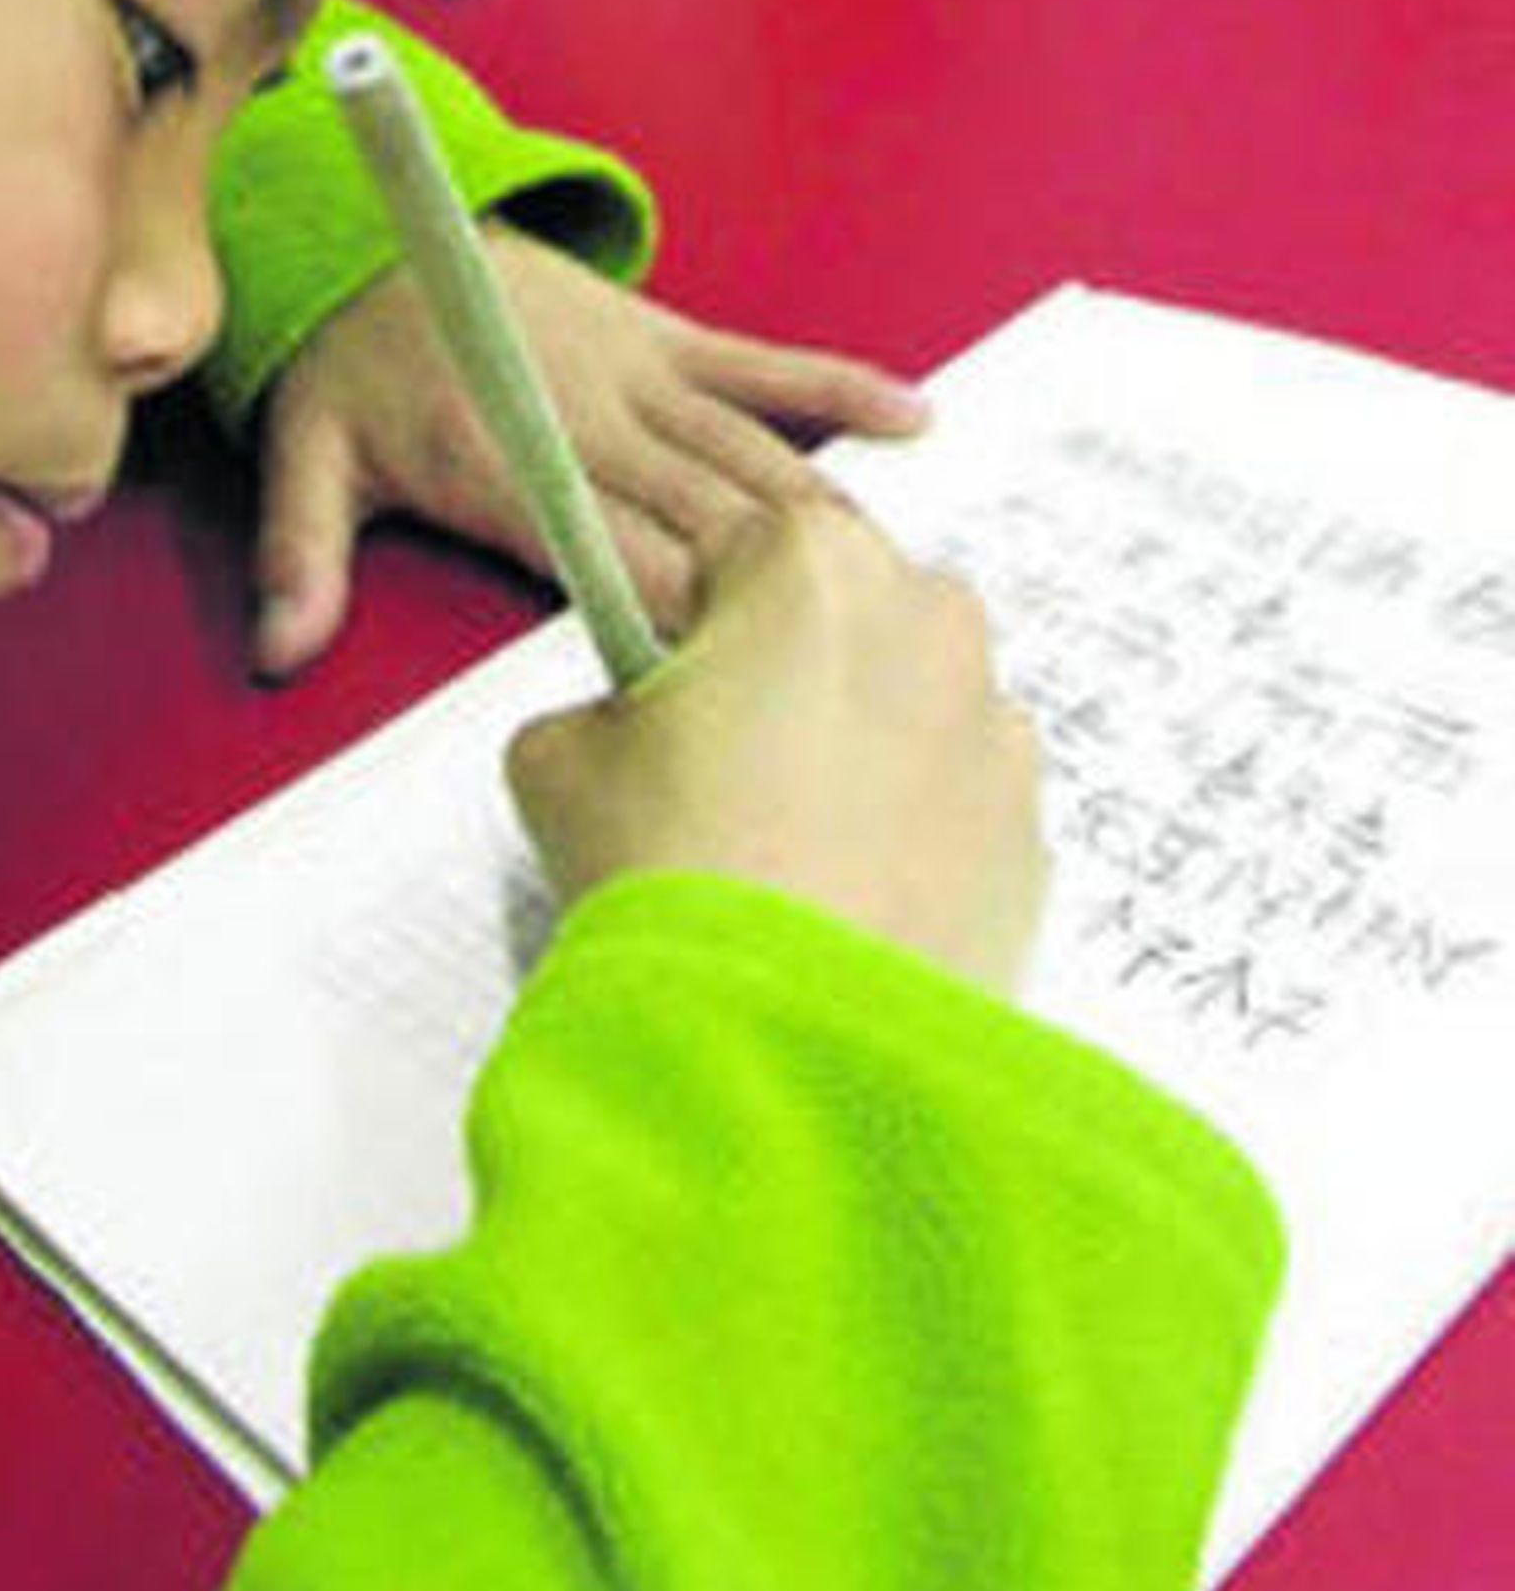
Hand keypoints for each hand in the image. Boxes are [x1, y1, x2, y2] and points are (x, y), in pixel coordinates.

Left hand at [249, 224, 927, 679]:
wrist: (378, 231)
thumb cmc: (353, 364)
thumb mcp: (305, 456)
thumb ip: (300, 558)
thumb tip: (282, 651)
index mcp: (502, 460)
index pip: (609, 557)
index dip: (677, 623)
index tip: (739, 688)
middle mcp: (584, 415)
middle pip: (703, 514)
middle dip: (777, 590)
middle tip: (860, 658)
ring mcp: (638, 369)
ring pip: (752, 450)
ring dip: (822, 516)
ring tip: (897, 583)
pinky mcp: (669, 335)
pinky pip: (767, 363)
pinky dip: (840, 388)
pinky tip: (912, 420)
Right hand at [509, 491, 1045, 997]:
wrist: (775, 1045)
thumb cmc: (673, 878)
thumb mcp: (560, 758)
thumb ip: (600, 705)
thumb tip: (626, 727)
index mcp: (811, 564)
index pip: (730, 545)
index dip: (683, 615)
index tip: (661, 678)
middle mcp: (929, 619)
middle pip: (841, 614)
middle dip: (786, 672)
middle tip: (716, 774)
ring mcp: (996, 730)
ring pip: (908, 705)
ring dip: (856, 750)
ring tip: (777, 854)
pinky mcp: (1031, 832)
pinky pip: (955, 805)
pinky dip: (909, 837)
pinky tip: (839, 902)